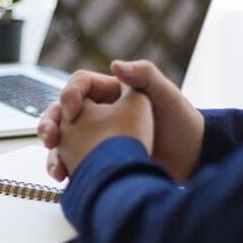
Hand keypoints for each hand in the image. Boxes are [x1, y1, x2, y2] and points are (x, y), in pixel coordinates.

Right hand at [40, 61, 204, 182]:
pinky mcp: (97, 161)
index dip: (69, 94)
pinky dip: (64, 169)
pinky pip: (72, 162)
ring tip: (56, 167)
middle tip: (50, 137)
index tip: (72, 109)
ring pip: (62, 140)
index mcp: (111, 93)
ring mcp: (95, 139)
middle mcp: (99, 114)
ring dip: (52, 152)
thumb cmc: (183, 124)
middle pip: (61, 113)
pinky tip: (65, 178)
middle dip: (49, 124)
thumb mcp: (167, 95)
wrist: (193, 161)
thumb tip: (115, 65)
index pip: (79, 85)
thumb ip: (144, 74)